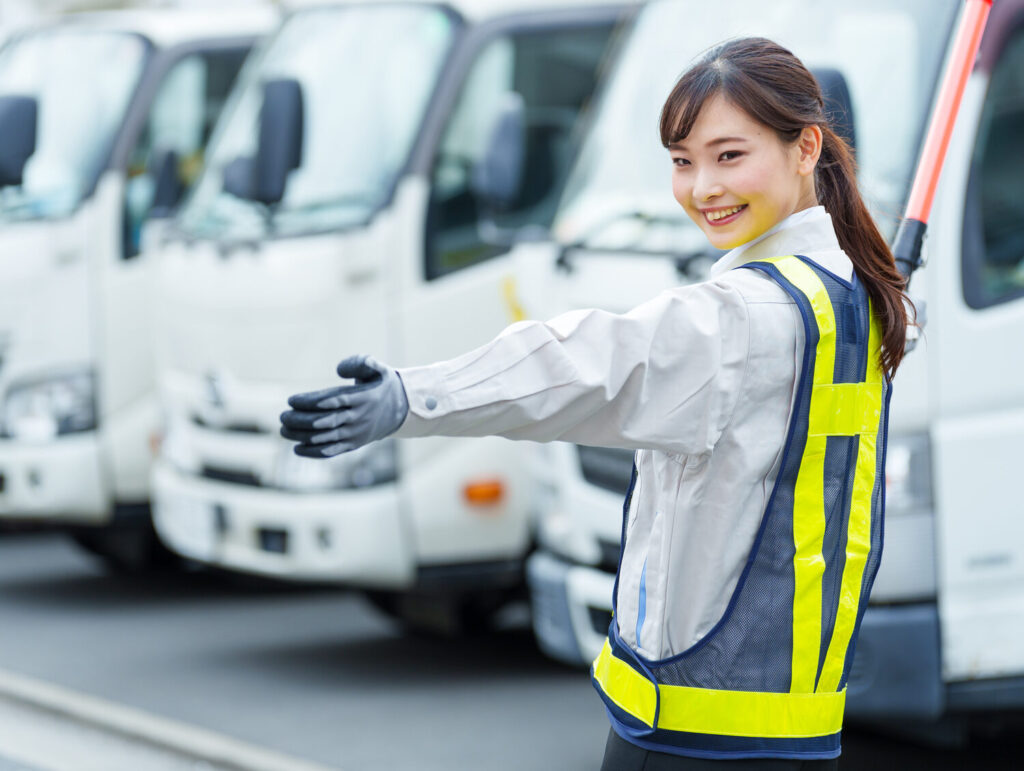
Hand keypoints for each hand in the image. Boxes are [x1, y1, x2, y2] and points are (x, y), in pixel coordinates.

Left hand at [280, 355, 408, 457]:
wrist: (402, 408)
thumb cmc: (381, 384)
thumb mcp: (376, 368)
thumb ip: (359, 363)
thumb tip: (339, 370)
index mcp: (362, 398)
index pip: (332, 401)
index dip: (310, 402)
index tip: (291, 400)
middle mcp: (359, 418)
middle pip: (325, 421)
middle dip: (300, 420)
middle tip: (282, 417)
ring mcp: (356, 433)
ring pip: (326, 437)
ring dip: (302, 436)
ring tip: (284, 431)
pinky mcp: (354, 444)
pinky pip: (333, 451)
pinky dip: (315, 452)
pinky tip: (297, 449)